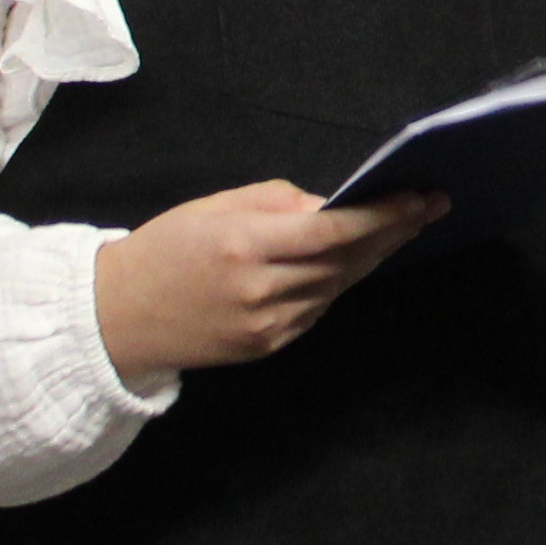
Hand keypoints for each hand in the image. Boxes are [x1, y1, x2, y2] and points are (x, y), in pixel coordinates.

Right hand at [93, 179, 444, 377]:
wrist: (117, 317)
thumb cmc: (166, 249)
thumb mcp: (215, 207)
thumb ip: (279, 202)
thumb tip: (333, 204)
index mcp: (245, 244)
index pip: (332, 231)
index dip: (381, 216)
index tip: (417, 198)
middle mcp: (261, 289)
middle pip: (345, 260)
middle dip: (392, 232)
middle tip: (428, 207)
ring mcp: (267, 324)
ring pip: (337, 285)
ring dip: (371, 256)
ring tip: (400, 228)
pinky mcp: (267, 346)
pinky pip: (317, 308)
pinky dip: (337, 282)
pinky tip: (353, 261)